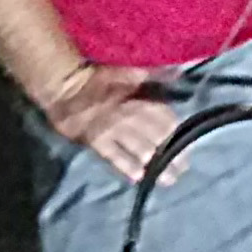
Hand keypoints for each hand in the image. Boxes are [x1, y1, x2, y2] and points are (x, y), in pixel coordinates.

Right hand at [39, 63, 180, 185]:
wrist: (64, 87)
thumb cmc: (99, 79)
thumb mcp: (129, 71)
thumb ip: (154, 74)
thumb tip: (179, 71)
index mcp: (140, 100)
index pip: (166, 120)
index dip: (179, 134)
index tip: (187, 146)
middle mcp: (131, 118)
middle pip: (158, 140)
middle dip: (172, 156)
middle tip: (182, 170)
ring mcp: (113, 132)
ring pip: (141, 152)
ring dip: (156, 167)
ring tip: (168, 180)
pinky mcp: (97, 142)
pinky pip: (115, 158)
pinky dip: (128, 168)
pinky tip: (139, 178)